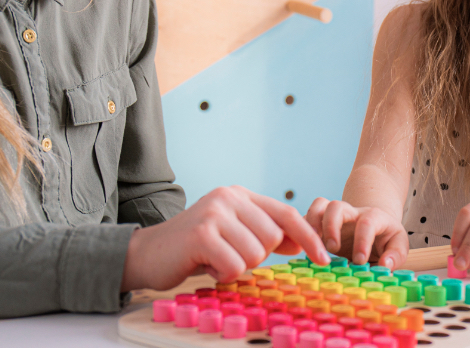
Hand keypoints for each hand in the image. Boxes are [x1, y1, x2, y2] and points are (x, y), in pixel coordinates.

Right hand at [121, 186, 329, 290]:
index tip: (324, 258)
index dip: (308, 237)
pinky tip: (205, 266)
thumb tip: (301, 242)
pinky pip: (234, 266)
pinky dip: (222, 274)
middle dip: (255, 257)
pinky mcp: (202, 234)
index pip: (286, 213)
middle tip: (227, 255)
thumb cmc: (193, 249)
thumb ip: (264, 234)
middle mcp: (229, 197)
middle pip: (273, 238)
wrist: (146, 254)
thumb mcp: (233, 234)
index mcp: (239, 195)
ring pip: (255, 255)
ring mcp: (214, 213)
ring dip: (236, 267)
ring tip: (214, 259)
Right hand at [305, 198, 408, 269]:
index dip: (363, 240)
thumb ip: (395, 255)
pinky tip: (301, 247)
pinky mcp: (320, 223)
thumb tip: (385, 265)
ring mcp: (334, 215)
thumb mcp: (398, 244)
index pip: (367, 222)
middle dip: (331, 226)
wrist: (374, 227)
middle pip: (337, 206)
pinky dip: (300, 230)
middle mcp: (351, 212)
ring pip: (318, 206)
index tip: (360, 260)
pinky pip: (306, 218)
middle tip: (332, 248)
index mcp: (373, 216)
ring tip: (311, 246)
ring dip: (312, 224)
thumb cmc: (385, 238)